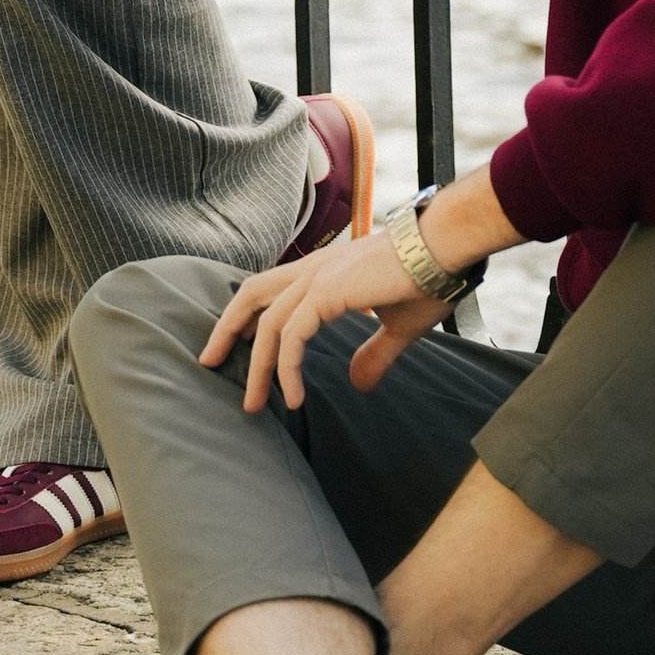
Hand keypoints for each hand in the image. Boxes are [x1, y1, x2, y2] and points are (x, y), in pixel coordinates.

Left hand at [201, 231, 446, 410]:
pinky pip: (292, 336)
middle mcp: (313, 269)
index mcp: (325, 270)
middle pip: (251, 295)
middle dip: (228, 329)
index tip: (240, 344)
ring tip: (253, 405)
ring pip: (269, 324)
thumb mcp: (396, 326)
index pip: (271, 288)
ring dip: (257, 367)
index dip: (250, 314)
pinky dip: (286, 369)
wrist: (445, 250)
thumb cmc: (427, 279)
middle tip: (210, 362)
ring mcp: (318, 278)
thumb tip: (358, 384)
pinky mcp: (328, 292)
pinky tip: (292, 397)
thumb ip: (373, 354)